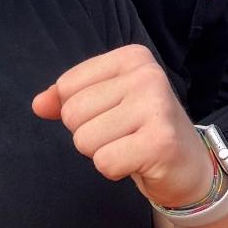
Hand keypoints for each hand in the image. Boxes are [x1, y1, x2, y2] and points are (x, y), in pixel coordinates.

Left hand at [32, 44, 212, 208]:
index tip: (113, 114)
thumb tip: (39, 104)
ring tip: (131, 146)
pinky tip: (138, 161)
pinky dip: (115, 170)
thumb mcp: (106, 102)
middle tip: (123, 134)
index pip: (67, 85)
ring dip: (102, 152)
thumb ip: (66, 98)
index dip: (80, 110)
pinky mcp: (160, 141)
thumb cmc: (142, 128)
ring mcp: (156, 106)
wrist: (188, 163)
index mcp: (133, 57)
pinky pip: (104, 162)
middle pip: (72, 113)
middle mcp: (147, 75)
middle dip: (89, 133)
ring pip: (84, 140)